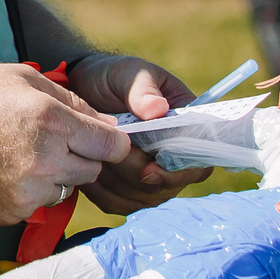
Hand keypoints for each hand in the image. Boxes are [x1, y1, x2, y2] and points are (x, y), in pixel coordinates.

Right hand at [0, 63, 130, 225]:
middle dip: (81, 156)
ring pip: (66, 189)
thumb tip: (110, 126)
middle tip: (48, 140)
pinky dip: (27, 191)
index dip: (110, 141)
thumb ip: (72, 101)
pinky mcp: (8, 212)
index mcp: (51, 120)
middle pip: (94, 170)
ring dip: (54, 175)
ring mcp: (25, 191)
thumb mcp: (21, 78)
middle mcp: (43, 159)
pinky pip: (37, 205)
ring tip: (18, 153)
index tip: (97, 137)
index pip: (113, 146)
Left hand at [66, 53, 213, 214]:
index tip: (147, 169)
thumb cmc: (111, 77)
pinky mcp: (127, 187)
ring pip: (142, 199)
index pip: (198, 165)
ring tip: (91, 154)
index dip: (176, 173)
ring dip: (115, 182)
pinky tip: (85, 171)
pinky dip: (101, 193)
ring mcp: (152, 174)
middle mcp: (174, 157)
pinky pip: (119, 204)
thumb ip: (143, 90)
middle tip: (104, 153)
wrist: (81, 87)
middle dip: (134, 174)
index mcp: (186, 129)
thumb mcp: (128, 74)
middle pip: (167, 187)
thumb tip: (158, 111)